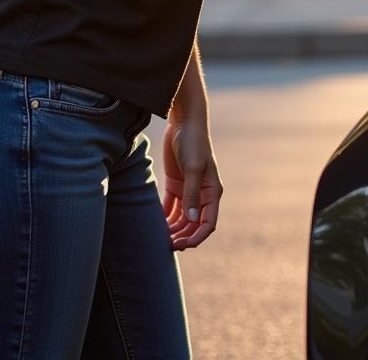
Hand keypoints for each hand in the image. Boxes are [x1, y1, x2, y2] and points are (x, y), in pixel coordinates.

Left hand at [161, 116, 222, 250]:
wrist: (184, 121)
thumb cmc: (194, 143)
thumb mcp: (193, 168)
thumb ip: (192, 194)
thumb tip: (192, 220)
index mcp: (212, 192)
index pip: (208, 223)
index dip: (197, 237)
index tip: (183, 246)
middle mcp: (202, 194)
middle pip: (193, 224)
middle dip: (182, 236)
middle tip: (167, 245)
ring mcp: (188, 189)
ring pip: (182, 218)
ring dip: (173, 229)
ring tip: (159, 237)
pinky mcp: (176, 184)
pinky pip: (171, 207)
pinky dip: (164, 217)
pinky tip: (154, 224)